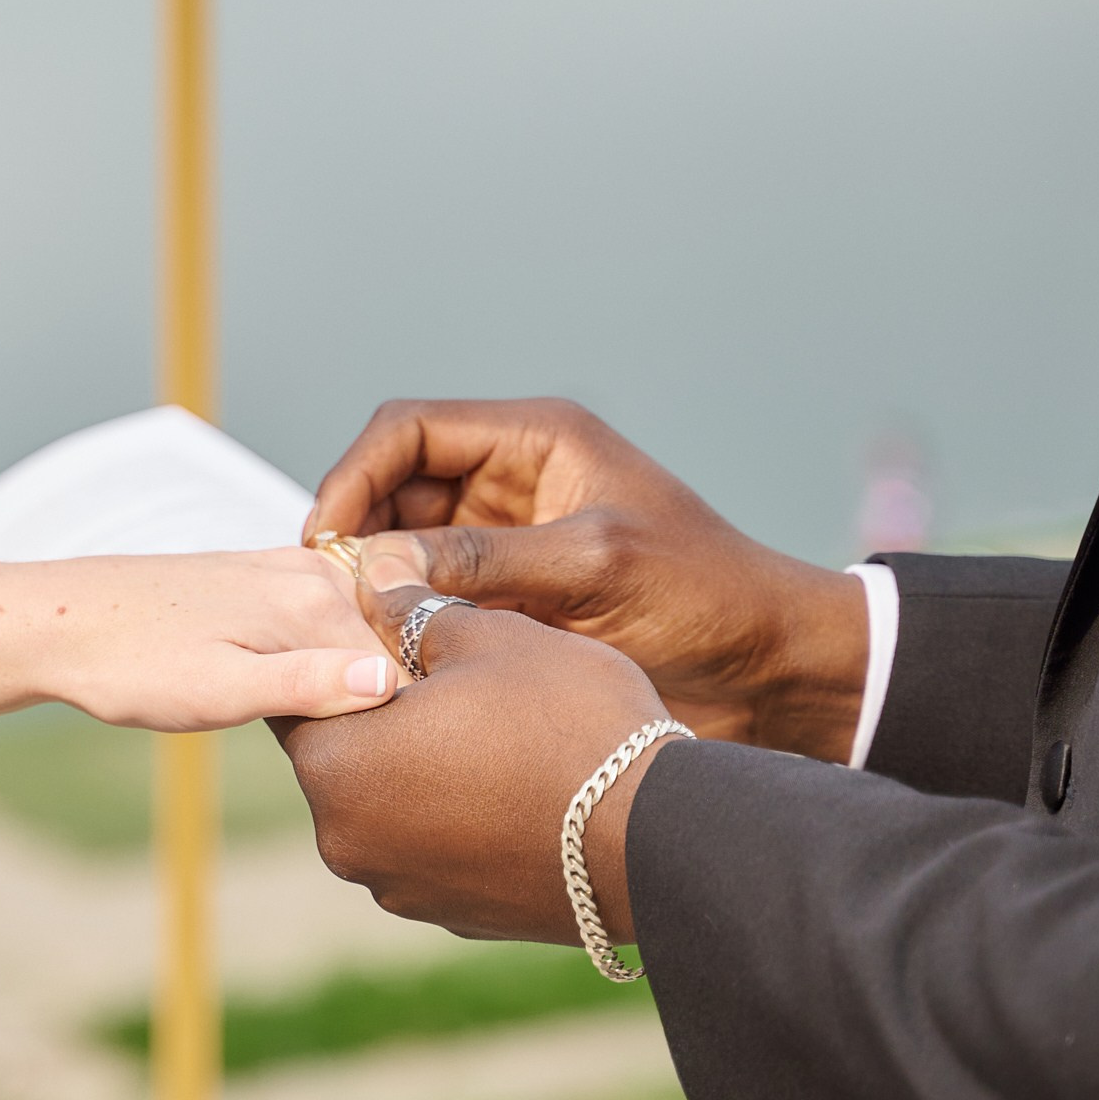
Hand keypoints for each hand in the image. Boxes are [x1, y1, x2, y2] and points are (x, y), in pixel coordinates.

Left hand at [0, 547, 400, 732]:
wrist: (57, 620)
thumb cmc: (131, 664)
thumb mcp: (221, 692)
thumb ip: (309, 686)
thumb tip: (389, 681)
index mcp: (315, 598)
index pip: (405, 666)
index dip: (405, 720)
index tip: (393, 766)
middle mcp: (312, 572)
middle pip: (388, 647)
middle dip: (386, 701)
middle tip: (357, 761)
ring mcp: (288, 570)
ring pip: (356, 637)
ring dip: (355, 685)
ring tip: (330, 735)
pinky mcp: (263, 579)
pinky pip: (323, 625)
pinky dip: (323, 663)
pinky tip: (298, 700)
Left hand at [275, 549, 676, 943]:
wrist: (663, 838)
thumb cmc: (570, 721)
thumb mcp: (486, 634)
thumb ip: (409, 608)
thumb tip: (370, 574)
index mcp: (336, 764)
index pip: (304, 694)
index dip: (344, 654)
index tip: (388, 633)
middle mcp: (346, 839)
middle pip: (345, 752)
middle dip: (385, 713)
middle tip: (453, 674)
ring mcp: (399, 886)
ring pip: (391, 802)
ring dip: (423, 766)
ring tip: (496, 727)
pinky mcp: (451, 916)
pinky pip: (435, 847)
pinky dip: (459, 815)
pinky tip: (517, 784)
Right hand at [308, 398, 866, 760]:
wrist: (773, 668)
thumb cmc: (707, 595)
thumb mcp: (594, 567)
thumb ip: (483, 562)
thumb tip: (377, 570)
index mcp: (535, 439)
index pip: (407, 431)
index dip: (353, 476)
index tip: (325, 542)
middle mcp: (511, 481)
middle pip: (392, 487)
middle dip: (354, 534)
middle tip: (325, 598)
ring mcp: (508, 542)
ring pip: (404, 547)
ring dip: (375, 582)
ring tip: (350, 632)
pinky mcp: (512, 599)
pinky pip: (434, 597)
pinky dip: (404, 621)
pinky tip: (386, 656)